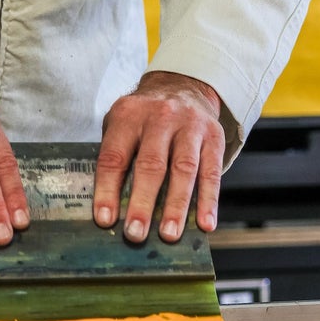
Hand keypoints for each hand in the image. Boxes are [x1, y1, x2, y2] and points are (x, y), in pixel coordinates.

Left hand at [93, 71, 224, 245]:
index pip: (114, 156)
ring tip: (169, 234)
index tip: (105, 220)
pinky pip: (212, 171)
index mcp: (129, 116)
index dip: (108, 190)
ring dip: (176, 206)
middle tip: (136, 233)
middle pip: (151, 164)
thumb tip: (110, 211)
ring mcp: (190, 126)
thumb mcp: (122, 124)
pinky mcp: (214, 136)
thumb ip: (117, 158)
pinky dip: (209, 200)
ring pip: (184, 169)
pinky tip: (206, 223)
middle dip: (142, 202)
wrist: (182, 86)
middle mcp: (160, 117)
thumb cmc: (145, 118)